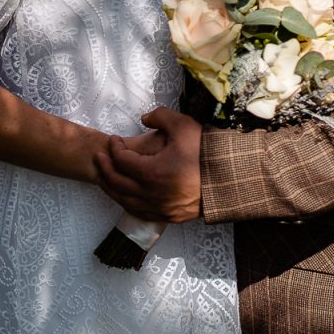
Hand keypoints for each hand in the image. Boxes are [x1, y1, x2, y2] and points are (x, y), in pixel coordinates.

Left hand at [96, 107, 201, 222]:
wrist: (234, 178)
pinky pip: (141, 212)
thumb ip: (159, 116)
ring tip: (105, 176)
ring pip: (126, 202)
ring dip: (112, 188)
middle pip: (117, 183)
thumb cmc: (208, 151)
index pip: (122, 161)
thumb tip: (144, 118)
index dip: (113, 148)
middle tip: (99, 157)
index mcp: (153, 173)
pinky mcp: (171, 217)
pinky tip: (126, 195)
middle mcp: (153, 194)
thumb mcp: (183, 125)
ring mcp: (162, 209)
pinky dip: (128, 203)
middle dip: (105, 168)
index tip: (114, 139)